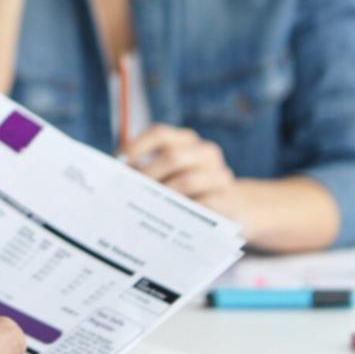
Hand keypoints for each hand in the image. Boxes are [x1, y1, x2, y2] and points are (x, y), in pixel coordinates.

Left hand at [122, 124, 242, 221]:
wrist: (235, 207)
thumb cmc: (192, 190)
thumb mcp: (173, 175)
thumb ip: (150, 171)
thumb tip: (119, 177)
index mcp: (188, 141)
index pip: (160, 133)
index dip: (137, 145)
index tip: (119, 162)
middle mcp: (206, 153)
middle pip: (172, 157)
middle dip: (148, 175)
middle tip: (130, 192)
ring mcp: (220, 175)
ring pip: (187, 181)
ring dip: (163, 195)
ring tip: (146, 207)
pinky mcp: (228, 200)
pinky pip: (204, 204)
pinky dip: (185, 211)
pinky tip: (171, 220)